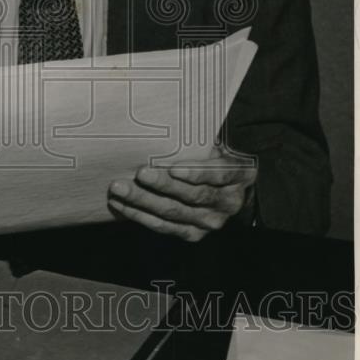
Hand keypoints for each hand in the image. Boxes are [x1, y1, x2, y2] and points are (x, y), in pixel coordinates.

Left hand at [107, 146, 256, 241]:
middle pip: (192, 195)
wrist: (228, 190)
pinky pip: (164, 226)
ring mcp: (211, 221)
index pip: (219, 174)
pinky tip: (121, 205)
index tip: (173, 168)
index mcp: (239, 175)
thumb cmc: (216, 157)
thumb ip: (201, 140)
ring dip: (143, 201)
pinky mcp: (193, 233)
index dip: (196, 173)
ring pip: (174, 212)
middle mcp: (228, 202)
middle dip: (162, 185)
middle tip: (138, 173)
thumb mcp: (216, 144)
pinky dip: (140, 215)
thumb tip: (169, 126)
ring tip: (120, 189)